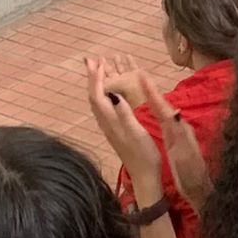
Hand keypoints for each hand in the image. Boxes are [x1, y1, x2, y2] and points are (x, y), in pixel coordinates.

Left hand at [86, 57, 164, 191]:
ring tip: (98, 71)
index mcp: (111, 122)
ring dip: (96, 85)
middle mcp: (106, 124)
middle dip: (92, 78)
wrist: (144, 177)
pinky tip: (108, 92)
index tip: (98, 63)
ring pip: (97, 102)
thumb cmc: (144, 155)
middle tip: (92, 60)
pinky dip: (102, 94)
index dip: (96, 79)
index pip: (98, 96)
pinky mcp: (114, 131)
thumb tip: (114, 94)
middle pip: (94, 97)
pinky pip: (103, 108)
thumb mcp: (137, 133)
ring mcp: (109, 128)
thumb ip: (125, 114)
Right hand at [141, 75, 211, 207]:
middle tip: (141, 77)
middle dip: (152, 92)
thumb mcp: (184, 155)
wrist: (200, 190)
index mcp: (179, 131)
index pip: (163, 108)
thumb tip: (174, 112)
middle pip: (164, 106)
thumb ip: (180, 134)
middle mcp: (181, 129)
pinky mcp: (178, 142)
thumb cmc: (190, 175)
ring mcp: (180, 135)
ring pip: (165, 112)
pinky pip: (166, 121)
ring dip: (155, 100)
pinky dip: (158, 112)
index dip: (152, 93)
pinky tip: (156, 112)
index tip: (142, 77)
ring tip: (145, 88)